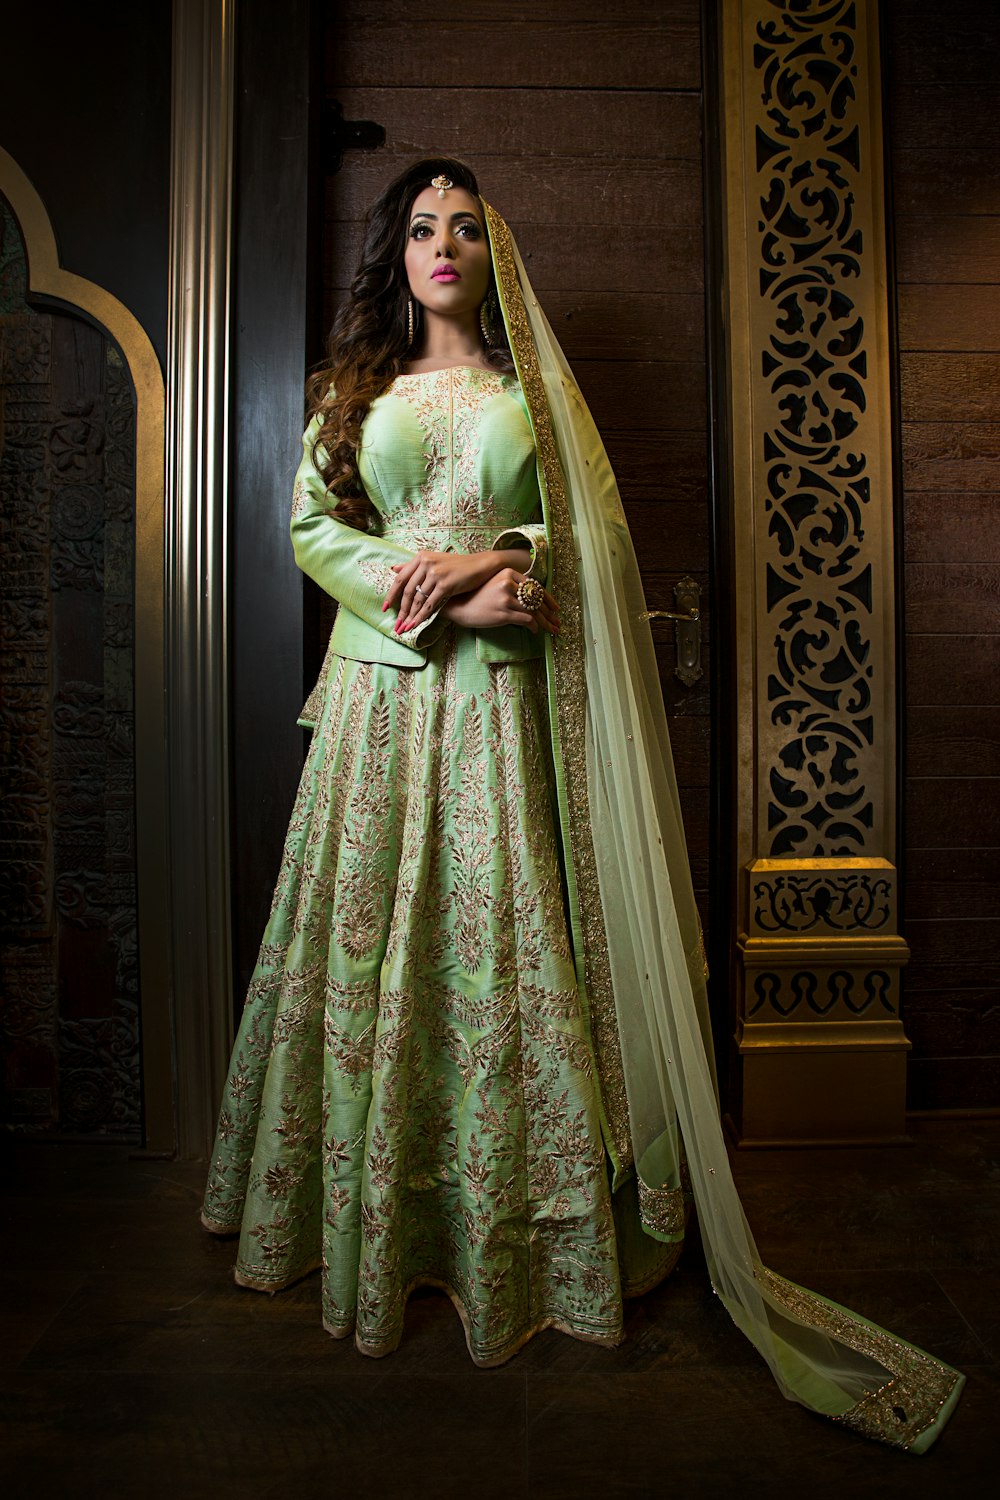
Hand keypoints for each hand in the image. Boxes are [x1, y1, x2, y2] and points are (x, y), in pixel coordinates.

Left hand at [386, 548, 529, 633]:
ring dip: (411, 615)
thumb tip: (393, 569)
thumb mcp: (434, 561)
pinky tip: (417, 623)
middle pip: (407, 590)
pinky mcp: (446, 584)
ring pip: (418, 599)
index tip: (385, 607)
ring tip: (406, 627)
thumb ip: (413, 566)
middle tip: (396, 623)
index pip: (400, 578)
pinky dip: (422, 615)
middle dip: (401, 609)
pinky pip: (430, 603)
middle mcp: (426, 563)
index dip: (391, 594)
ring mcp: (436, 573)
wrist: (481, 565)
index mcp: (421, 557)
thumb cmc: (457, 565)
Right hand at [441, 569, 559, 635]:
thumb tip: (534, 599)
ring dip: (545, 622)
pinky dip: (534, 627)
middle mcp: (508, 583)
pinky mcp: (504, 612)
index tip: (555, 608)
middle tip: (558, 621)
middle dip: (549, 613)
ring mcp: (506, 598)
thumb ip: (513, 586)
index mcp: (508, 573)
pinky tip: (535, 631)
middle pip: (536, 599)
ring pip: (534, 610)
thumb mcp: (495, 584)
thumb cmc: (478, 597)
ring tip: (552, 629)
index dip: (548, 598)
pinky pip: (527, 620)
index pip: (534, 586)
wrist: (459, 606)